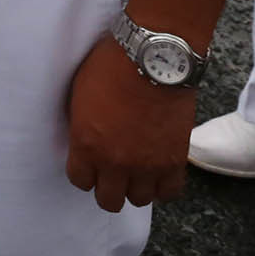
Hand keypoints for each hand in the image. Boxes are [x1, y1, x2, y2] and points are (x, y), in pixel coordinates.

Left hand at [64, 36, 196, 210]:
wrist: (155, 55)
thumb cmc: (113, 64)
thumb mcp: (80, 93)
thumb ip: (81, 125)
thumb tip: (84, 139)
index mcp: (86, 145)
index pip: (80, 181)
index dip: (85, 172)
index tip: (90, 163)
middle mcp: (115, 162)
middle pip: (109, 200)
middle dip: (108, 186)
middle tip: (113, 170)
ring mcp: (147, 165)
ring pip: (139, 199)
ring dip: (137, 186)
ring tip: (138, 169)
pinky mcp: (174, 160)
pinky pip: (169, 192)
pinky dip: (163, 185)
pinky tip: (159, 171)